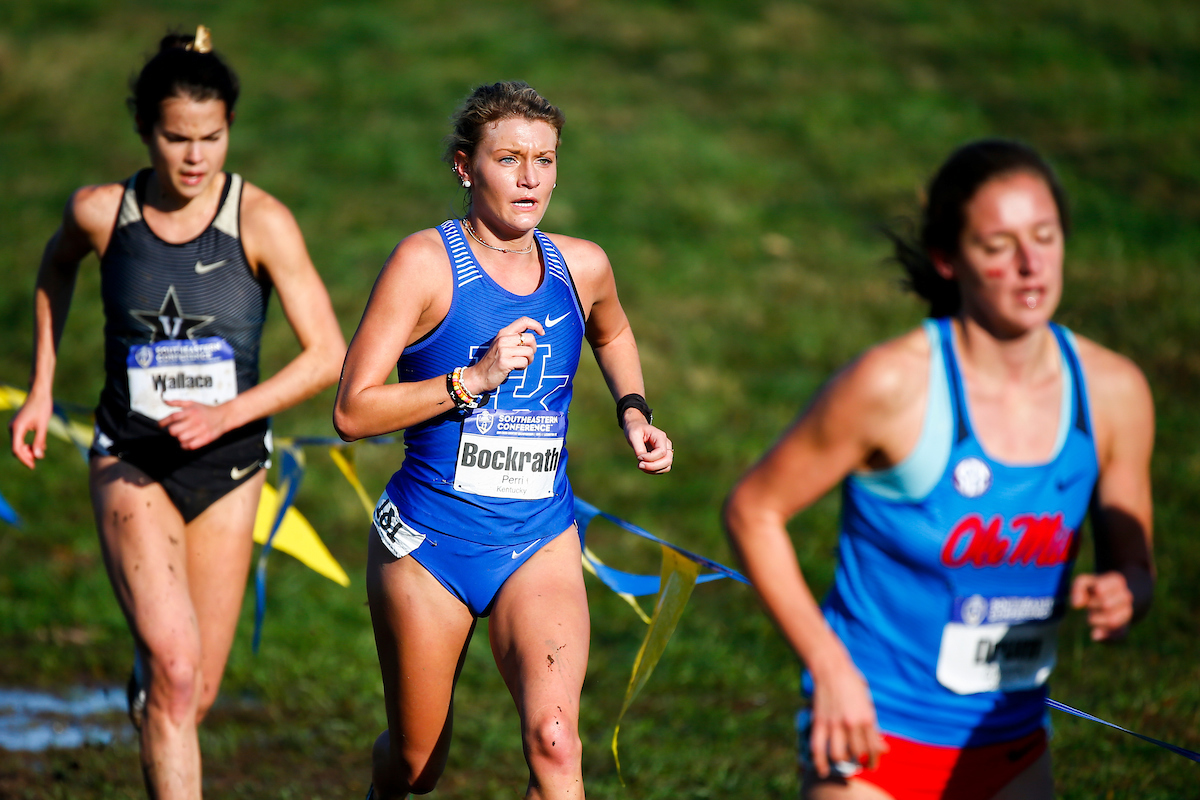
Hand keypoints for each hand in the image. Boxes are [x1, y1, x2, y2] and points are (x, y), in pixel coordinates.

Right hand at [9, 393, 52, 468]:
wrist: (39, 393)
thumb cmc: (42, 407)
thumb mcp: (43, 426)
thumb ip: (40, 441)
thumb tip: (38, 456)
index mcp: (17, 428)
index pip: (17, 449)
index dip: (24, 459)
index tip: (33, 466)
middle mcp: (12, 427)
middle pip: (16, 448)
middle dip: (26, 456)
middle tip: (38, 460)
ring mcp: (14, 426)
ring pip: (18, 444)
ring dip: (28, 450)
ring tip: (40, 452)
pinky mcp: (18, 425)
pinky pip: (20, 438)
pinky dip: (28, 444)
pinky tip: (38, 446)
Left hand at [160, 400, 231, 450]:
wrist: (224, 416)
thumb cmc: (206, 410)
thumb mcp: (192, 403)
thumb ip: (178, 402)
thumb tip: (165, 401)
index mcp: (190, 411)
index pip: (172, 417)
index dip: (163, 422)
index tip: (159, 425)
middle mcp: (195, 420)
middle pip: (174, 430)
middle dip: (172, 431)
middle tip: (176, 430)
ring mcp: (200, 430)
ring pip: (181, 439)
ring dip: (180, 438)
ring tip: (183, 435)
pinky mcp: (205, 438)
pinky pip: (190, 445)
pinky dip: (187, 445)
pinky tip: (188, 441)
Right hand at [462, 317, 543, 394]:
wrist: (479, 376)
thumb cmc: (494, 361)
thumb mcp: (502, 345)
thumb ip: (514, 338)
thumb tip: (533, 335)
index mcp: (503, 332)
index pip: (524, 321)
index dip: (536, 325)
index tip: (542, 333)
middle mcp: (503, 339)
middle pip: (531, 339)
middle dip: (533, 350)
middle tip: (526, 357)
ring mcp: (503, 350)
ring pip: (529, 352)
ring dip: (528, 360)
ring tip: (519, 363)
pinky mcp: (504, 362)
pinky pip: (524, 362)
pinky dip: (523, 367)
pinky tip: (515, 368)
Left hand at [623, 414, 672, 473]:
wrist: (637, 427)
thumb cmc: (635, 429)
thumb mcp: (633, 435)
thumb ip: (638, 448)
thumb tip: (642, 461)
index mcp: (660, 436)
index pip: (662, 452)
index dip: (650, 458)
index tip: (638, 456)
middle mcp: (666, 444)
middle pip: (668, 461)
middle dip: (653, 467)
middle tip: (639, 465)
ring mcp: (666, 451)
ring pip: (667, 467)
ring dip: (653, 470)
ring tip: (640, 465)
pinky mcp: (662, 458)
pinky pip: (662, 469)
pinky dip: (653, 471)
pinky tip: (643, 466)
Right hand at [808, 663, 886, 777]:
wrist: (831, 669)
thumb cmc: (853, 685)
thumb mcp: (868, 705)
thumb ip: (873, 728)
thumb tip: (883, 748)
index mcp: (866, 718)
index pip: (873, 748)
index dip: (874, 760)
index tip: (872, 766)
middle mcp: (851, 723)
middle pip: (858, 754)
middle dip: (860, 762)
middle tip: (859, 763)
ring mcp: (834, 723)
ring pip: (839, 754)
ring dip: (842, 761)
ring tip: (844, 761)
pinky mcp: (819, 721)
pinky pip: (818, 747)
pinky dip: (819, 762)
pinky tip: (823, 771)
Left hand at [1071, 571, 1133, 640]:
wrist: (1113, 600)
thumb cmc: (1094, 590)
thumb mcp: (1084, 581)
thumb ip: (1078, 587)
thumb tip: (1076, 604)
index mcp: (1117, 581)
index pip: (1100, 589)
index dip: (1090, 592)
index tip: (1090, 594)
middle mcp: (1127, 596)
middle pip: (1106, 604)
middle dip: (1092, 605)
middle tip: (1091, 605)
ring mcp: (1128, 613)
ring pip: (1112, 620)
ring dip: (1096, 620)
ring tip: (1094, 615)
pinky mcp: (1124, 630)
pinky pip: (1118, 636)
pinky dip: (1105, 636)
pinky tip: (1096, 634)